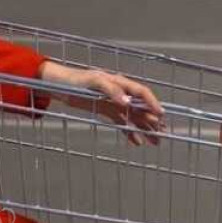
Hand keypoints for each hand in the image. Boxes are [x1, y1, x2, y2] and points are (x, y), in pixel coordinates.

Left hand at [38, 60, 165, 145]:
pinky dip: (129, 132)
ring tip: (155, 141)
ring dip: (144, 129)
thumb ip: (111, 90)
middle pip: (140, 107)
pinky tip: (136, 142)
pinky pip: (121, 122)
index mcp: (119, 82)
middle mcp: (120, 93)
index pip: (141, 93)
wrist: (59, 85)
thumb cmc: (75, 80)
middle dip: (152, 120)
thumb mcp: (92, 82)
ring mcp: (114, 102)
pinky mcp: (106, 110)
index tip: (161, 115)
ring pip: (133, 117)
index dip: (152, 103)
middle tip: (162, 134)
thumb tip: (127, 102)